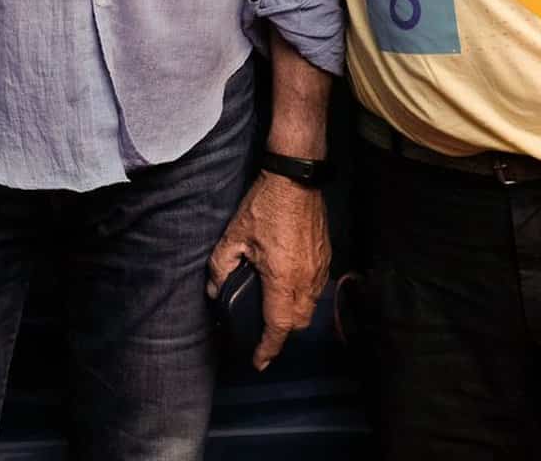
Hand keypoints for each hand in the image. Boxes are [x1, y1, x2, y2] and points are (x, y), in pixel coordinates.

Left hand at [207, 172, 330, 369]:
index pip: (277, 327)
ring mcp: (319, 269)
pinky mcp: (327, 257)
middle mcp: (306, 280)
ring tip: (274, 309)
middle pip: (298, 323)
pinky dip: (304, 296)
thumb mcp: (233, 235)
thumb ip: (220, 267)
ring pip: (311, 308)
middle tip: (262, 331)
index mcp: (282, 279)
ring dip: (294, 315)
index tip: (259, 362)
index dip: (267, 349)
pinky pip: (317, 289)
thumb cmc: (265, 205)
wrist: (297, 178)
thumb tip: (213, 292)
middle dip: (281, 333)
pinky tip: (289, 286)